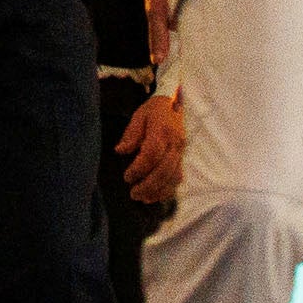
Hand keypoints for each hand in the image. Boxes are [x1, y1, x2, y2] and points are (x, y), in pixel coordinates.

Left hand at [117, 87, 188, 207]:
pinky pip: (178, 178)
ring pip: (173, 177)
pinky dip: (168, 190)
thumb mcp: (139, 115)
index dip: (139, 168)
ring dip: (158, 191)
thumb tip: (120, 151)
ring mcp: (181, 152)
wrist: (174, 103)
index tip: (127, 177)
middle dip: (148, 185)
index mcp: (162, 130)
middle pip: (164, 169)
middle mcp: (175, 142)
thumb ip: (131, 134)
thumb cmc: (154, 110)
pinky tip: (154, 196)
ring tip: (142, 198)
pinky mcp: (183, 158)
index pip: (152, 154)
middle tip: (133, 193)